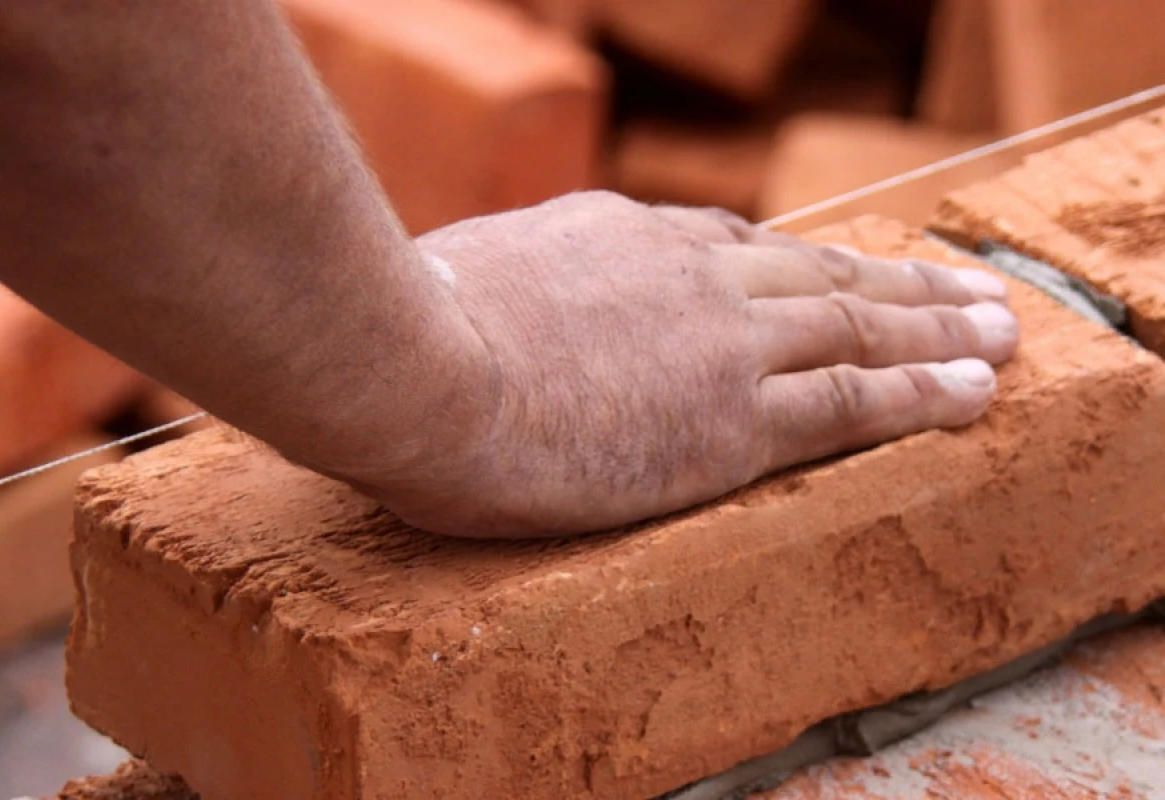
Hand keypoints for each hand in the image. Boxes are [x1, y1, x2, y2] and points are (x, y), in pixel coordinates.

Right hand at [348, 191, 1017, 537]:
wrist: (414, 365)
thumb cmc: (399, 331)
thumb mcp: (455, 275)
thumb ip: (494, 288)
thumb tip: (463, 298)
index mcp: (617, 239)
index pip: (726, 246)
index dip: (792, 262)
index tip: (831, 270)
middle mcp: (686, 275)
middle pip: (814, 270)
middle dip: (894, 280)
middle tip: (960, 287)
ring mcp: (718, 342)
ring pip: (855, 325)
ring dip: (934, 328)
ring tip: (996, 330)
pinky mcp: (732, 419)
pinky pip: (851, 401)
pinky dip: (920, 394)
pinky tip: (972, 392)